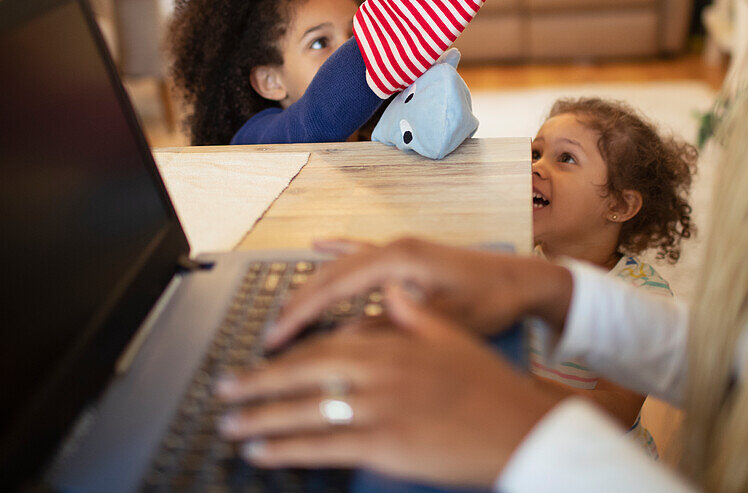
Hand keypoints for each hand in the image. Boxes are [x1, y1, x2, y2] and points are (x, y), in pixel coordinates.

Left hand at [217, 284, 560, 486]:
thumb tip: (388, 295)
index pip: (327, 343)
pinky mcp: (385, 444)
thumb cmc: (491, 387)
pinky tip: (262, 452)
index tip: (260, 356)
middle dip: (257, 383)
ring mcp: (382, 408)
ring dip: (261, 418)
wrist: (524, 427)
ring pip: (307, 410)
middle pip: (305, 373)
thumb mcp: (454, 338)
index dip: (288, 351)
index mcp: (395, 341)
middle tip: (223, 389)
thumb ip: (413, 316)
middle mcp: (382, 370)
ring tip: (231, 423)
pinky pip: (324, 446)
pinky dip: (287, 449)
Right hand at [265, 237, 571, 350]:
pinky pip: (361, 251)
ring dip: (313, 286)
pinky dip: (337, 250)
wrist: (524, 280)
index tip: (278, 336)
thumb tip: (344, 340)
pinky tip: (318, 245)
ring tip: (284, 309)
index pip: (336, 286)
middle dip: (299, 303)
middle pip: (332, 274)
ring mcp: (400, 248)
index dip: (303, 313)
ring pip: (342, 266)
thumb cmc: (492, 300)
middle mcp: (395, 247)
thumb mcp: (444, 323)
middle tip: (271, 334)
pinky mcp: (407, 255)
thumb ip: (394, 327)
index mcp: (401, 259)